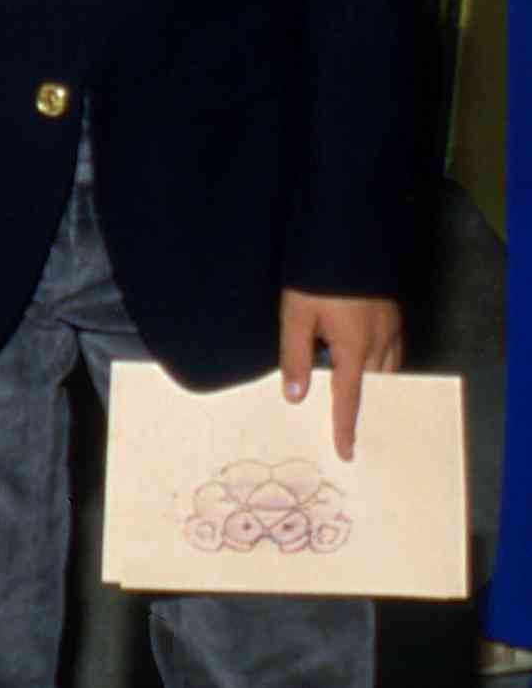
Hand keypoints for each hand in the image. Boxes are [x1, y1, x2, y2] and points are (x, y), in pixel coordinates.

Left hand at [280, 289, 402, 459]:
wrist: (346, 235)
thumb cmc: (316, 276)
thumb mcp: (295, 315)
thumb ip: (294, 357)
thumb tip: (295, 397)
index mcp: (353, 347)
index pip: (349, 399)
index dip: (346, 427)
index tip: (347, 452)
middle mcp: (379, 343)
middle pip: (374, 388)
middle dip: (364, 409)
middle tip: (352, 431)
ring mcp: (390, 328)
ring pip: (386, 371)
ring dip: (373, 387)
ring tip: (357, 401)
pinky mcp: (392, 315)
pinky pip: (391, 352)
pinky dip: (380, 366)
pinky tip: (365, 365)